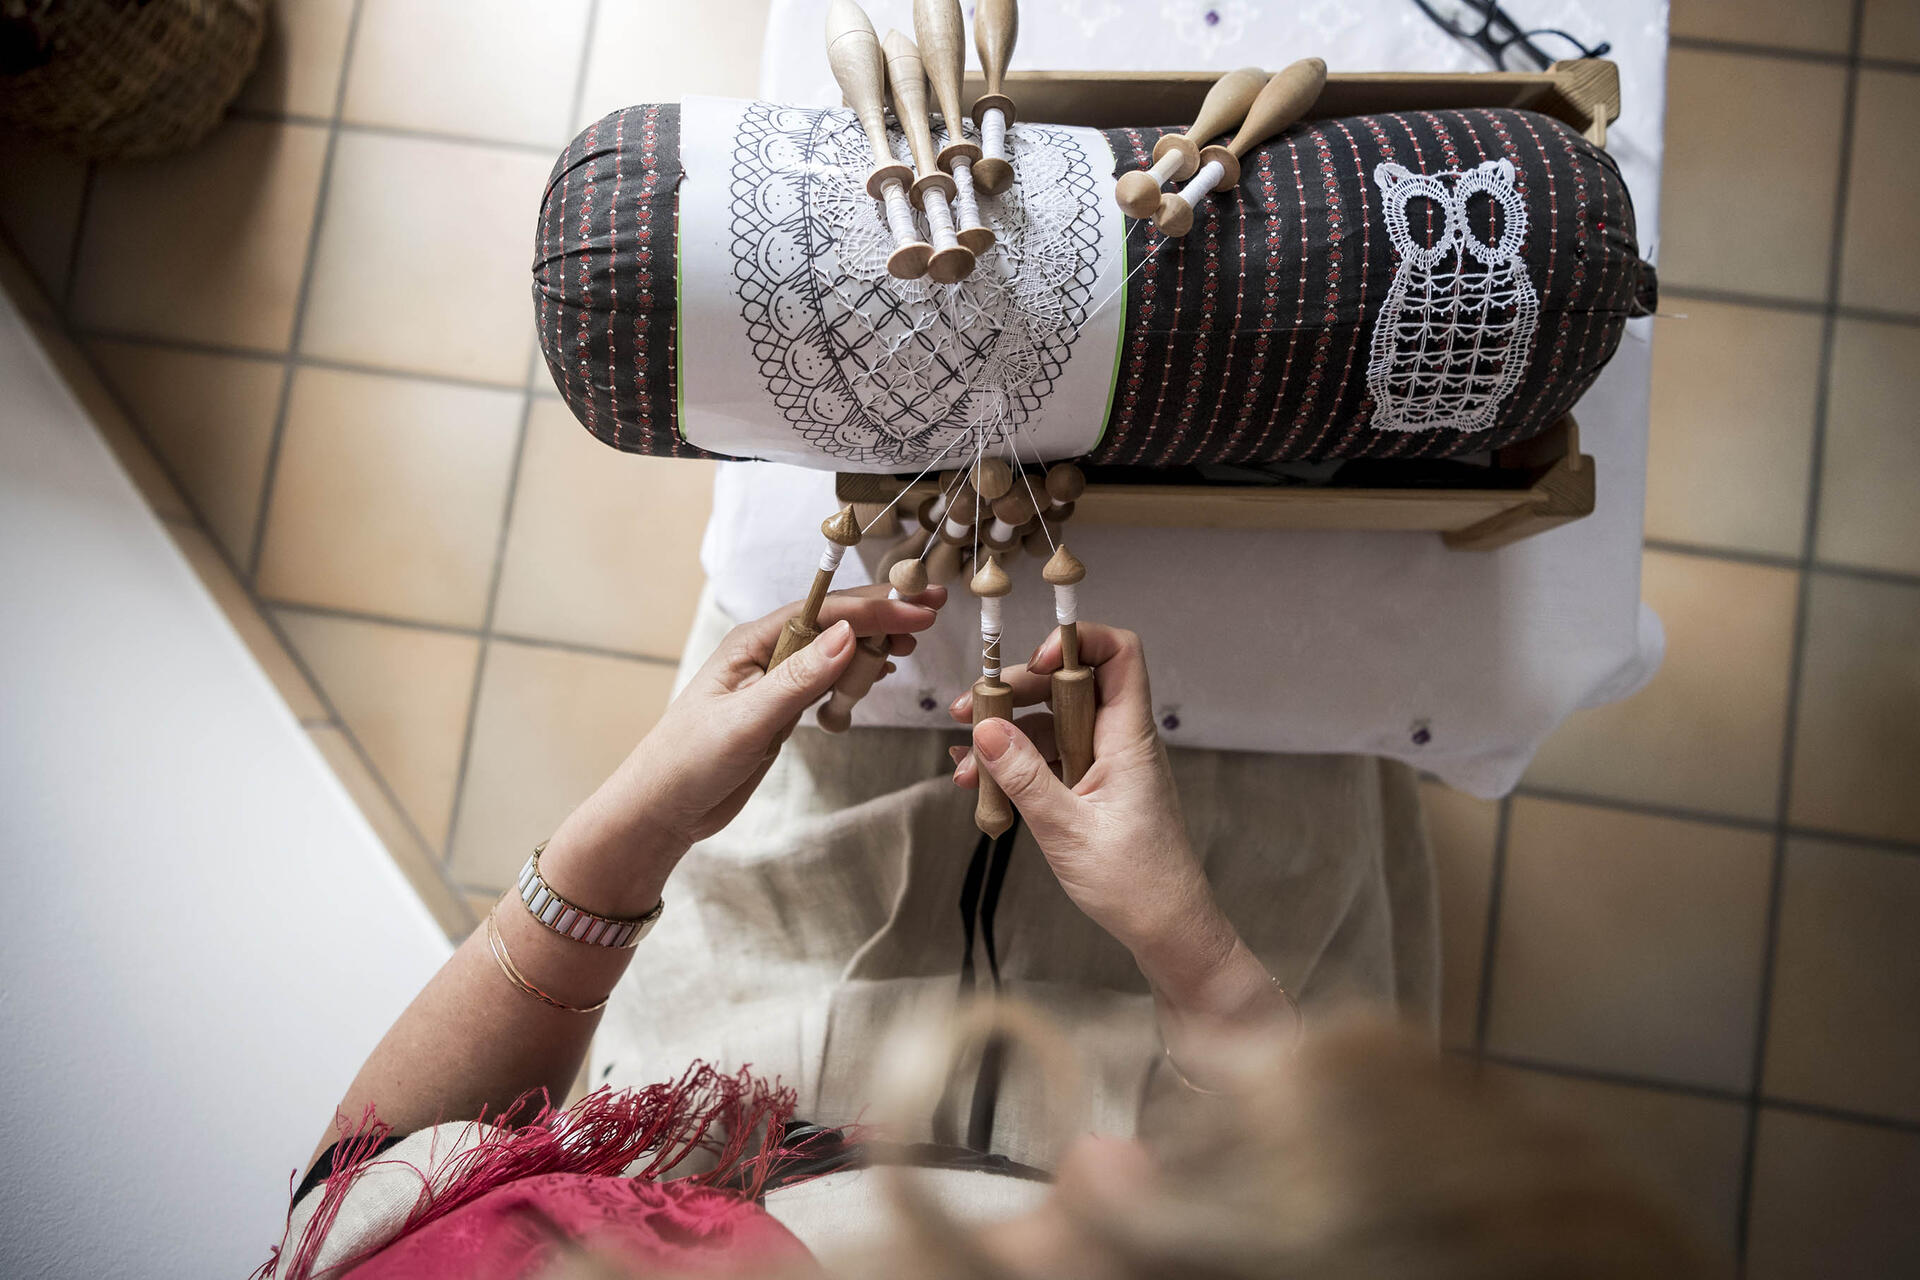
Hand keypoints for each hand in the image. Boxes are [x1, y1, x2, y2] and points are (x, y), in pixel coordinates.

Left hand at [545, 583, 946, 913]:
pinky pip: (826, 680)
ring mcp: (774, 682)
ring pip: (833, 649)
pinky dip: (856, 672)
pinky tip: (880, 670)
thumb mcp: (748, 719)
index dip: (875, 607)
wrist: (662, 809)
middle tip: (933, 611)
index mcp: (752, 642)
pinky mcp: (780, 711)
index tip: (920, 609)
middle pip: (833, 622)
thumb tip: (848, 634)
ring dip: (873, 642)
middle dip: (882, 614)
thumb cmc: (690, 760)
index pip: (824, 612)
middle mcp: (765, 654)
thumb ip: (799, 678)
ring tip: (914, 640)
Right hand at [950, 623, 1289, 1052]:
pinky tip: (979, 784)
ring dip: (1007, 735)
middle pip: (1069, 685)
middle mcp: (1119, 741)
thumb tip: (984, 728)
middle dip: (1017, 690)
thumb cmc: (1134, 882)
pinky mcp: (1093, 790)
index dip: (1076, 642)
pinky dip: (1017, 766)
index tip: (1031, 663)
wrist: (1168, 930)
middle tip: (969, 711)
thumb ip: (1023, 775)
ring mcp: (1106, 765)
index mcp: (1128, 737)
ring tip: (962, 761)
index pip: (1119, 654)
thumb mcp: (1065, 828)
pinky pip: (1051, 760)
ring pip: (1052, 725)